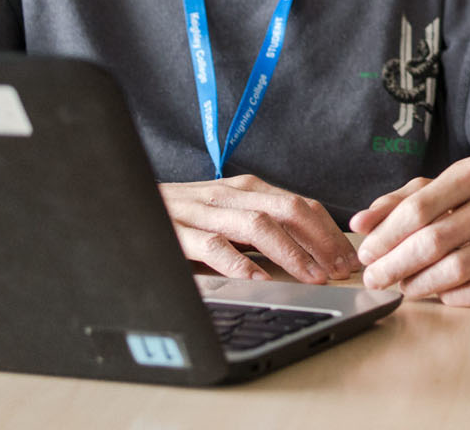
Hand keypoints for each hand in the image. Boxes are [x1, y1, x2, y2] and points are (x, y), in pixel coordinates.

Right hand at [160, 174, 358, 283]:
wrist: (122, 203)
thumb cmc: (182, 217)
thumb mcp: (227, 215)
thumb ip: (259, 227)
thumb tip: (307, 253)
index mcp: (247, 189)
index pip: (301, 204)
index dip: (329, 231)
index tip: (347, 257)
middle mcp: (229, 195)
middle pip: (289, 210)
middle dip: (321, 240)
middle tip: (340, 269)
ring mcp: (203, 211)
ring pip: (258, 225)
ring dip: (291, 252)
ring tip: (311, 277)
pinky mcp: (176, 232)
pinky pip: (212, 246)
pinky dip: (237, 263)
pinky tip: (255, 280)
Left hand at [352, 155, 469, 306]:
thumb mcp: (438, 190)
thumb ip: (397, 203)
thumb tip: (360, 223)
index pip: (419, 208)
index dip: (386, 236)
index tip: (366, 255)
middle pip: (435, 240)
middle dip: (395, 264)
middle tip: (375, 278)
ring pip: (457, 269)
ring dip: (420, 284)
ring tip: (403, 286)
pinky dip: (455, 298)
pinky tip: (440, 293)